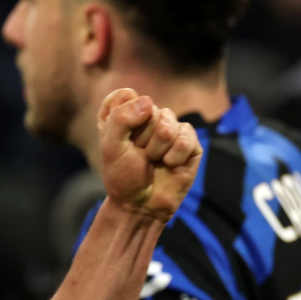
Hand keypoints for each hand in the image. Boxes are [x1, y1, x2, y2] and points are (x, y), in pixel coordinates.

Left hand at [97, 88, 201, 222]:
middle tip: (138, 154)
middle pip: (149, 107)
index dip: (123, 115)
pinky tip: (170, 164)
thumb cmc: (123, 176)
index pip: (125, 94)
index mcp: (123, 115)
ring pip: (168, 121)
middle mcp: (147, 118)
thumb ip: (121, 119)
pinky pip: (185, 136)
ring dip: (157, 147)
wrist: (142, 205)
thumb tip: (147, 102)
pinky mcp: (189, 142)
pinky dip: (174, 155)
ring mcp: (170, 128)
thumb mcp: (111, 147)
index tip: (118, 137)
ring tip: (153, 160)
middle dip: (141, 136)